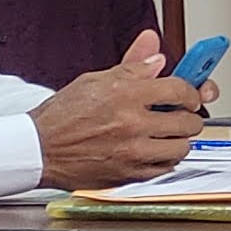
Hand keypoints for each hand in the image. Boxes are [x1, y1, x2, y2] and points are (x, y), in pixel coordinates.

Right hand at [33, 32, 205, 188]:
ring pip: (182, 148)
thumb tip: (156, 56)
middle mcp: (132, 124)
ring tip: (168, 134)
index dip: (192, 91)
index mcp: (125, 95)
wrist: (38, 149)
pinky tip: (154, 150)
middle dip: (189, 116)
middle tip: (182, 115)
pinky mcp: (129, 174)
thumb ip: (132, 67)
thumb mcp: (94, 80)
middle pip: (187, 121)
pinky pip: (165, 168)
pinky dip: (165, 159)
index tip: (191, 95)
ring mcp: (132, 152)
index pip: (179, 90)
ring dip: (179, 140)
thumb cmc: (61, 116)